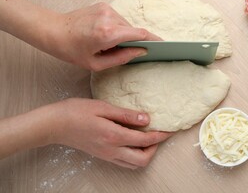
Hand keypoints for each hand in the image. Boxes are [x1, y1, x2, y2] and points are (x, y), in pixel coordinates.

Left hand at [51, 3, 160, 70]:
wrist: (53, 30)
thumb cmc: (71, 50)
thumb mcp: (96, 63)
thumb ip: (122, 58)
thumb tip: (141, 52)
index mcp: (108, 33)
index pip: (140, 34)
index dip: (153, 40)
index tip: (163, 45)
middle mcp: (109, 17)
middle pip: (134, 29)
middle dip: (133, 40)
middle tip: (122, 51)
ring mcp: (107, 9)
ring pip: (126, 24)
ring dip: (124, 34)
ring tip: (108, 43)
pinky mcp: (103, 5)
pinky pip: (118, 19)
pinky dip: (117, 28)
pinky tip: (103, 35)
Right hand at [51, 98, 171, 168]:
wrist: (55, 125)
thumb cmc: (76, 112)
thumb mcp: (103, 107)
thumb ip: (126, 115)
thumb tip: (147, 119)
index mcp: (114, 136)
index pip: (145, 140)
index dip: (160, 136)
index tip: (169, 130)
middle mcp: (112, 150)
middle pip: (143, 159)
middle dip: (155, 148)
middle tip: (159, 134)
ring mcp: (107, 155)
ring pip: (134, 164)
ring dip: (145, 153)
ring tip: (148, 138)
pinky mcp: (102, 155)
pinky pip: (124, 162)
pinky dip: (134, 155)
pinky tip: (134, 142)